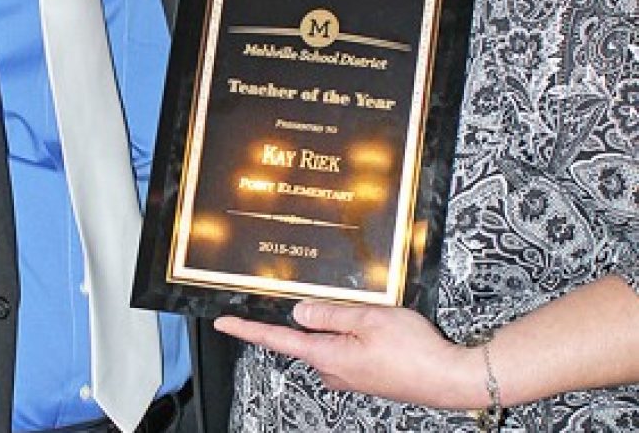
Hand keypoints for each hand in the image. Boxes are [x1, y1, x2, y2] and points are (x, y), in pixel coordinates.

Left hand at [214, 301, 483, 408]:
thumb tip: (298, 311)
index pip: (277, 339)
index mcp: (327, 355)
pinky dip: (346, 333)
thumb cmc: (413, 349)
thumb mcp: (367, 319)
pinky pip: (343, 348)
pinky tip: (366, 323)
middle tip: (313, 294)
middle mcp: (333, 369)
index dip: (247, 329)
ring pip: (325, 341)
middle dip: (304, 317)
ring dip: (330, 324)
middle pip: (302, 338)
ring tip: (357, 308)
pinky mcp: (365, 374)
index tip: (222, 322)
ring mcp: (349, 374)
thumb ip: (329, 314)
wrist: (449, 378)